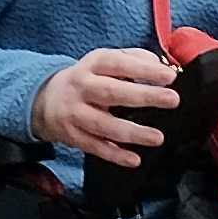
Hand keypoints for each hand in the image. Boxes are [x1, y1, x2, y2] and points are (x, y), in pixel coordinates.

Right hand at [33, 45, 183, 167]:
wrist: (45, 99)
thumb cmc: (86, 79)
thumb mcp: (104, 60)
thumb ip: (133, 59)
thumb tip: (160, 66)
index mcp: (93, 64)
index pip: (119, 63)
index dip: (144, 69)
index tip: (169, 76)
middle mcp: (82, 87)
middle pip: (112, 92)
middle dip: (143, 96)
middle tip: (172, 99)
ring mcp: (75, 113)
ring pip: (104, 124)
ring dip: (132, 132)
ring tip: (157, 137)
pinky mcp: (73, 135)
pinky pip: (95, 147)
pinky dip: (115, 155)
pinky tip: (134, 159)